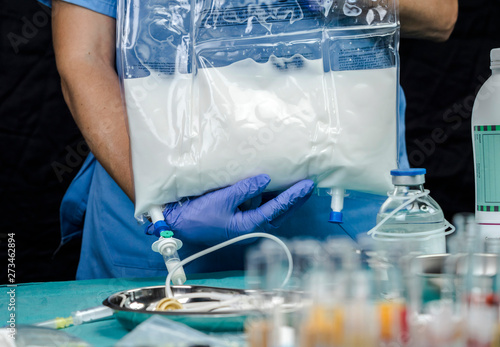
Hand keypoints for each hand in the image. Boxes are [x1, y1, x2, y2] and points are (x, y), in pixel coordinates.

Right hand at [146, 174, 313, 245]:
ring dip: (285, 201)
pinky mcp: (240, 220)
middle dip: (295, 200)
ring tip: (299, 188)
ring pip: (272, 212)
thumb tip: (266, 179)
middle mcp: (252, 228)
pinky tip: (275, 190)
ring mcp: (246, 225)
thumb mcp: (223, 199)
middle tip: (310, 186)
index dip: (294, 196)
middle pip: (279, 213)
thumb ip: (246, 189)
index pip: (277, 209)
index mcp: (250, 226)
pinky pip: (261, 209)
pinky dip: (271, 200)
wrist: (181, 224)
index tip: (307, 185)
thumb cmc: (199, 214)